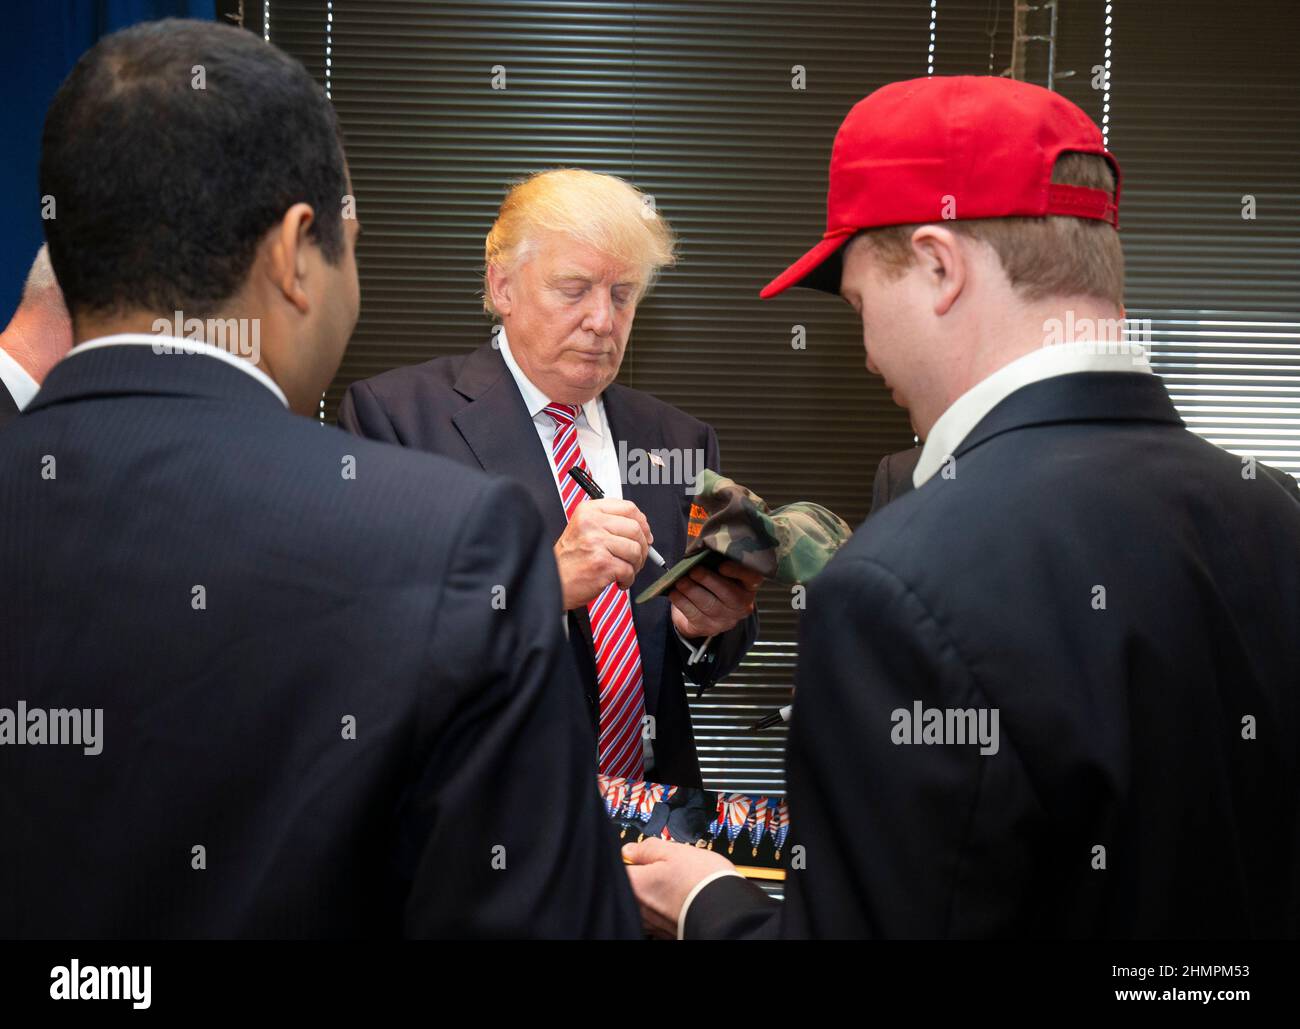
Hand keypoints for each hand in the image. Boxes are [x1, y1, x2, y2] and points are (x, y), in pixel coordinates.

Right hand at [554, 499, 652, 609]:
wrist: (552, 582)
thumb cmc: (568, 560)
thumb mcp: (583, 529)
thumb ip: (609, 523)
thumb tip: (642, 528)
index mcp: (589, 511)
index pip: (628, 507)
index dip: (642, 522)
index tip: (645, 534)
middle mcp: (592, 523)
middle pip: (635, 528)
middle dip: (643, 547)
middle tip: (637, 558)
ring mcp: (597, 543)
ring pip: (635, 550)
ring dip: (636, 565)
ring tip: (625, 571)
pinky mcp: (602, 564)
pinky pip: (629, 570)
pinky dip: (628, 579)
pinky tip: (619, 581)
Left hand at [622, 837, 736, 938]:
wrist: (726, 913)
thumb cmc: (702, 882)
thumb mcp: (675, 851)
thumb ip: (648, 848)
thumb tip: (631, 849)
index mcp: (635, 885)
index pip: (618, 869)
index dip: (629, 859)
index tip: (640, 855)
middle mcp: (639, 908)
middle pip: (633, 886)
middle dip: (645, 875)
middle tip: (666, 867)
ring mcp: (652, 923)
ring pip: (646, 902)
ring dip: (657, 892)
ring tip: (680, 884)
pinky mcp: (667, 932)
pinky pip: (660, 915)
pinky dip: (668, 906)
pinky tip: (685, 898)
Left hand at [669, 559, 761, 638]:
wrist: (703, 613)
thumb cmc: (712, 584)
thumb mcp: (719, 571)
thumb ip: (715, 560)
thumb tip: (699, 548)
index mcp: (748, 586)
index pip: (751, 578)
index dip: (738, 572)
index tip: (722, 566)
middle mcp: (741, 604)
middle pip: (729, 594)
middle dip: (709, 580)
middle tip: (693, 571)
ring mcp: (726, 619)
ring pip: (709, 605)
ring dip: (692, 591)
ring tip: (680, 581)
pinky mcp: (708, 627)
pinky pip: (695, 615)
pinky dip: (682, 602)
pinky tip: (674, 593)